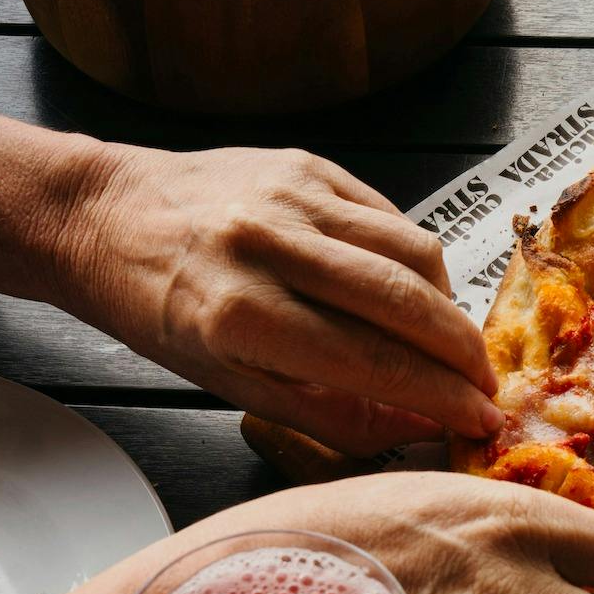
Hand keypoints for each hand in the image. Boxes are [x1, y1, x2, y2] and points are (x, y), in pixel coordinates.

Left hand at [59, 141, 500, 455]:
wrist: (106, 216)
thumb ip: (329, 413)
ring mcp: (292, 196)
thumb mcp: (227, 384)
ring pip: (412, 250)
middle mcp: (269, 247)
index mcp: (239, 316)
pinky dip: (413, 259)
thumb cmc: (160, 313)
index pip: (373, 362)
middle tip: (487, 388)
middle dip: (463, 353)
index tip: (480, 421)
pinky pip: (388, 216)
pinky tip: (411, 291)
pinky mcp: (307, 163)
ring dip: (448, 304)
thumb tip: (420, 430)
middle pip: (405, 301)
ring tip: (451, 342)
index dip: (440, 396)